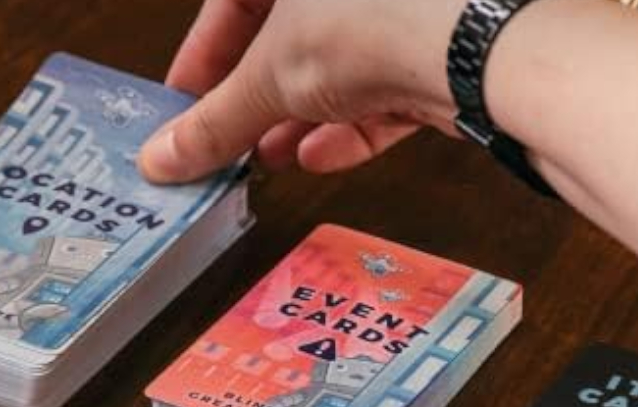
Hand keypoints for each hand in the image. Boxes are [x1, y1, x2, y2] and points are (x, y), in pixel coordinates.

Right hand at [140, 0, 469, 183]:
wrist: (478, 38)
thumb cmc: (369, 16)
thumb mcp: (267, 80)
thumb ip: (212, 124)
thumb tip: (160, 160)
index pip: (231, 0)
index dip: (203, 55)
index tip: (184, 105)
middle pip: (287, 35)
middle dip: (255, 96)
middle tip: (226, 140)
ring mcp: (405, 6)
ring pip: (339, 62)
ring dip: (298, 116)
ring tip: (267, 157)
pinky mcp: (444, 43)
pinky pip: (387, 83)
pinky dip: (353, 121)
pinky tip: (321, 154)